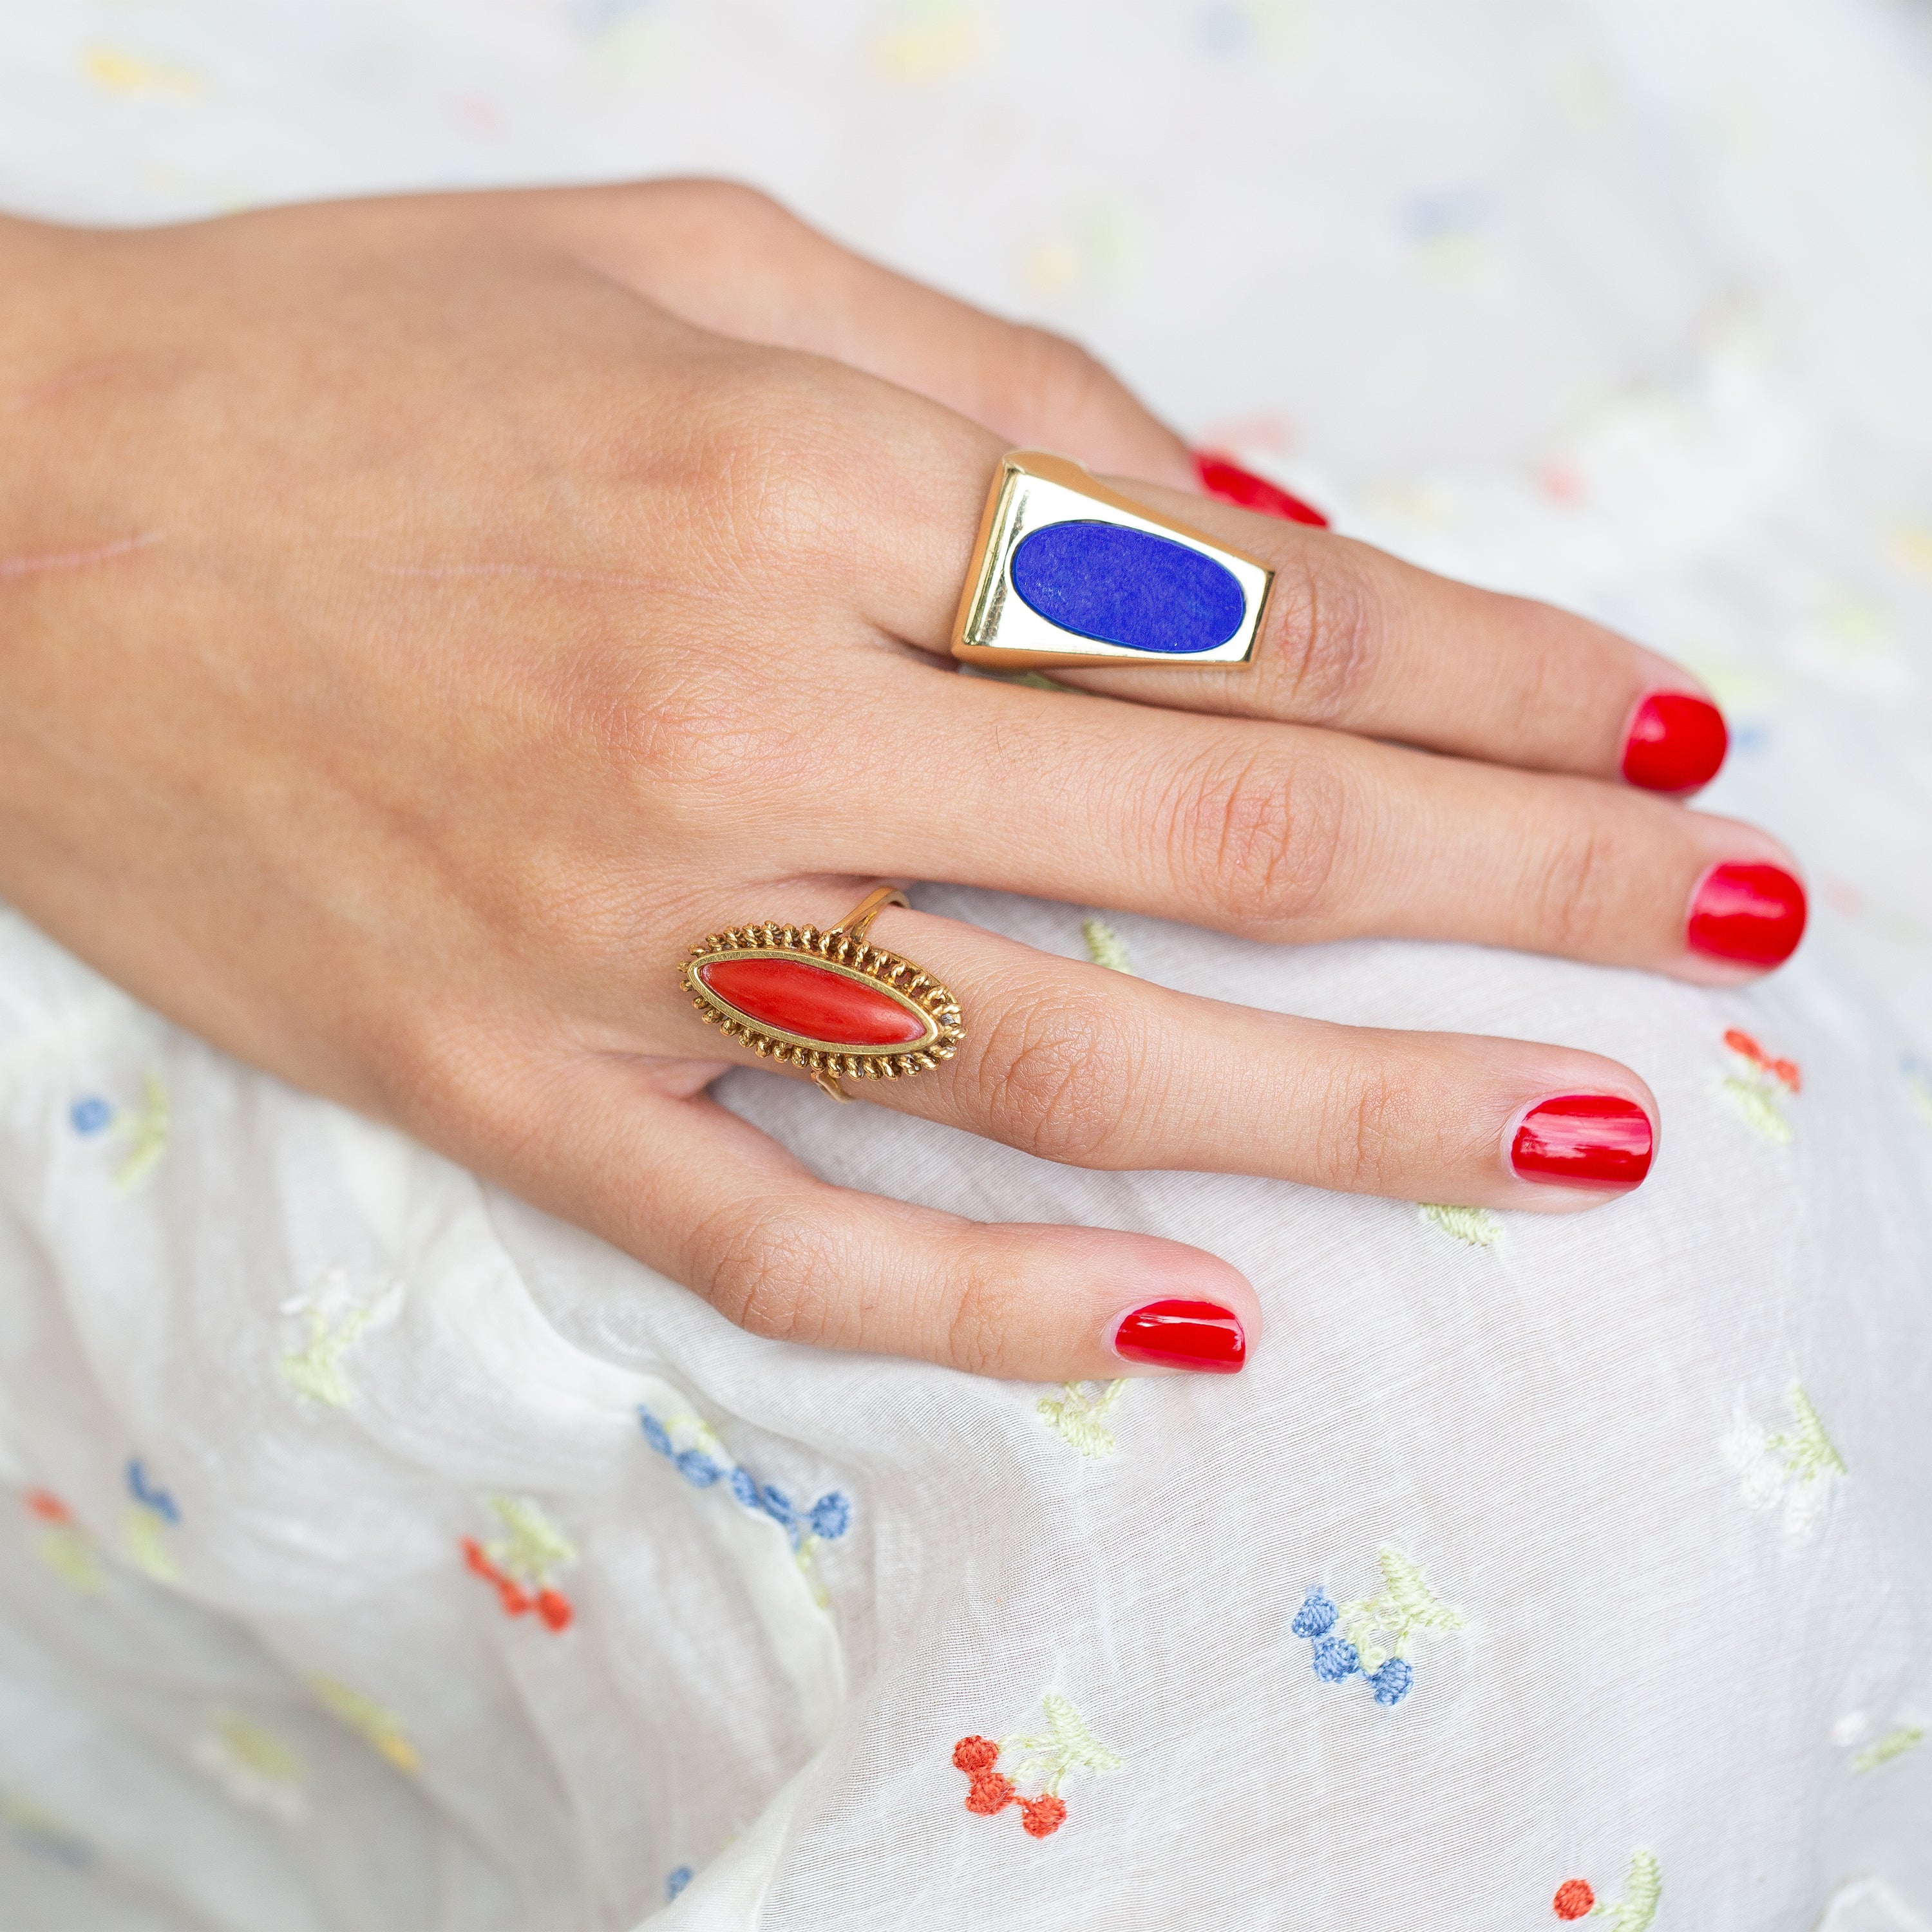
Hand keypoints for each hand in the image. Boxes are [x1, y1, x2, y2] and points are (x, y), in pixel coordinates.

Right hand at [0, 183, 1802, 1379]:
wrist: (7, 523)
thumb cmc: (353, 356)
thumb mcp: (685, 256)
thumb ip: (987, 386)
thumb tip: (1247, 526)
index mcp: (788, 475)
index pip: (1241, 602)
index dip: (1481, 657)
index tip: (1647, 712)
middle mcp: (732, 720)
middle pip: (1223, 834)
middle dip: (1523, 876)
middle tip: (1734, 921)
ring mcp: (619, 939)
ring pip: (1064, 1062)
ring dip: (1354, 1110)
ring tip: (1576, 1135)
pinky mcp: (506, 1088)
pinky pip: (788, 1242)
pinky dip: (995, 1297)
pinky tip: (1187, 1320)